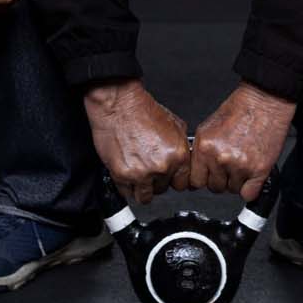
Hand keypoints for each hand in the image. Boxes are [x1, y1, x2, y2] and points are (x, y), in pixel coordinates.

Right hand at [84, 80, 189, 204]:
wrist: (120, 105)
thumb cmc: (143, 111)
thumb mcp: (176, 125)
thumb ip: (181, 148)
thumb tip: (183, 161)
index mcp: (178, 155)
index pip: (182, 184)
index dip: (174, 179)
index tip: (168, 177)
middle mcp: (162, 166)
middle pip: (163, 189)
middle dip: (157, 181)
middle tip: (149, 167)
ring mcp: (142, 173)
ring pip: (145, 197)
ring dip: (142, 188)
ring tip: (139, 173)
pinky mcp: (122, 175)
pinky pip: (127, 193)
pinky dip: (126, 186)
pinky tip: (127, 171)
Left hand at [190, 83, 296, 201]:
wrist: (263, 102)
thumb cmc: (238, 110)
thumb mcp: (208, 128)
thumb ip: (200, 151)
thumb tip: (196, 171)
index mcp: (205, 147)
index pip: (195, 181)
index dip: (203, 178)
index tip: (208, 176)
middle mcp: (220, 158)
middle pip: (214, 187)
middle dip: (221, 179)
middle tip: (229, 164)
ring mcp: (240, 165)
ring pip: (232, 190)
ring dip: (237, 181)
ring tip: (242, 162)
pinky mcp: (259, 170)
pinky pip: (249, 194)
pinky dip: (250, 188)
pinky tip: (251, 174)